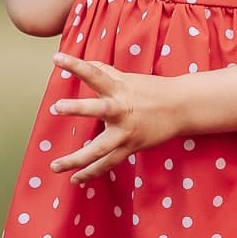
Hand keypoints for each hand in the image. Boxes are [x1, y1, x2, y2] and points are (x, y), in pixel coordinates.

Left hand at [47, 53, 182, 182]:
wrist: (181, 107)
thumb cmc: (153, 90)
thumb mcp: (128, 78)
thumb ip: (106, 71)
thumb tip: (87, 62)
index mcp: (119, 88)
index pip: (94, 73)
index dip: (75, 65)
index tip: (57, 58)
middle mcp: (121, 109)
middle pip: (98, 108)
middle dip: (78, 108)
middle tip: (57, 107)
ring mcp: (126, 132)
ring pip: (100, 148)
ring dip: (76, 159)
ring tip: (54, 166)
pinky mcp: (131, 147)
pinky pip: (108, 163)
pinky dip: (91, 172)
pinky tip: (75, 179)